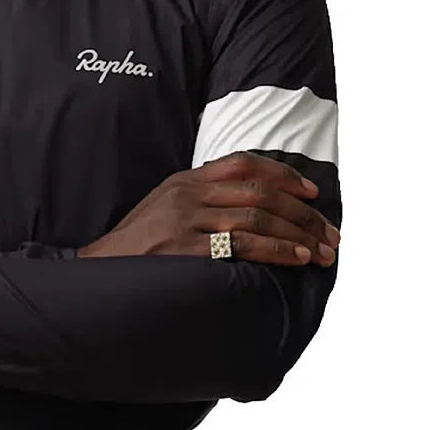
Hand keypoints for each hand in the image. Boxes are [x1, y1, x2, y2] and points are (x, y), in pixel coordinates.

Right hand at [77, 150, 339, 265]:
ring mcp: (186, 219)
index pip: (244, 163)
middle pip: (260, 191)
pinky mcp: (186, 247)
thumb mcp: (165, 206)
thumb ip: (201, 198)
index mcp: (186, 179)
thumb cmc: (137, 243)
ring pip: (257, 216)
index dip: (283, 175)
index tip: (311, 193)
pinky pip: (243, 244)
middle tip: (330, 232)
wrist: (100, 266)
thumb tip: (249, 205)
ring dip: (297, 233)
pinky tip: (297, 258)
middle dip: (303, 213)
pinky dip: (277, 250)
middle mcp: (188, 193)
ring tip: (322, 250)